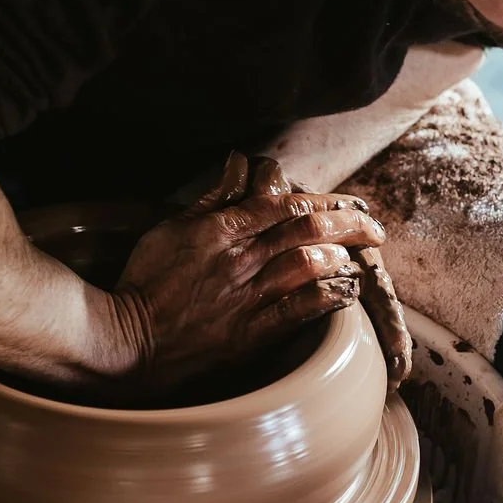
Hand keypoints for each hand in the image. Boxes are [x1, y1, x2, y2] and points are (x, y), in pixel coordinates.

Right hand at [110, 151, 386, 391]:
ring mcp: (248, 297)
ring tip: (358, 255)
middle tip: (373, 225)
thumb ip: (213, 197)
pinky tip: (346, 290)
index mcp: (222, 230)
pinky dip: (328, 297)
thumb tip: (240, 163)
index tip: (347, 200)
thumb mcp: (172, 227)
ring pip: (308, 264)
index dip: (322, 196)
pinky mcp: (251, 334)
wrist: (128, 339)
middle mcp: (241, 259)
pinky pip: (299, 311)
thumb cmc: (147, 281)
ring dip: (341, 255)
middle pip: (306, 228)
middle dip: (348, 221)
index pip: (283, 201)